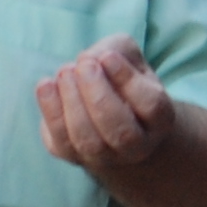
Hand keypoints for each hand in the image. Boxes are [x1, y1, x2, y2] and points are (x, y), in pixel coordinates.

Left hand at [35, 35, 174, 181]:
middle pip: (121, 132)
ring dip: (73, 102)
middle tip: (84, 65)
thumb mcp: (129, 57)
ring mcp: (105, 157)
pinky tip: (47, 85)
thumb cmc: (121, 80)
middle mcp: (137, 146)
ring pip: (89, 141)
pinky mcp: (72, 156)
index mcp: (160, 120)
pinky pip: (61, 142)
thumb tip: (90, 60)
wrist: (109, 115)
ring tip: (65, 72)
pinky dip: (51, 111)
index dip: (127, 80)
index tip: (108, 57)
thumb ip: (115, 49)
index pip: (151, 105)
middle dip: (97, 95)